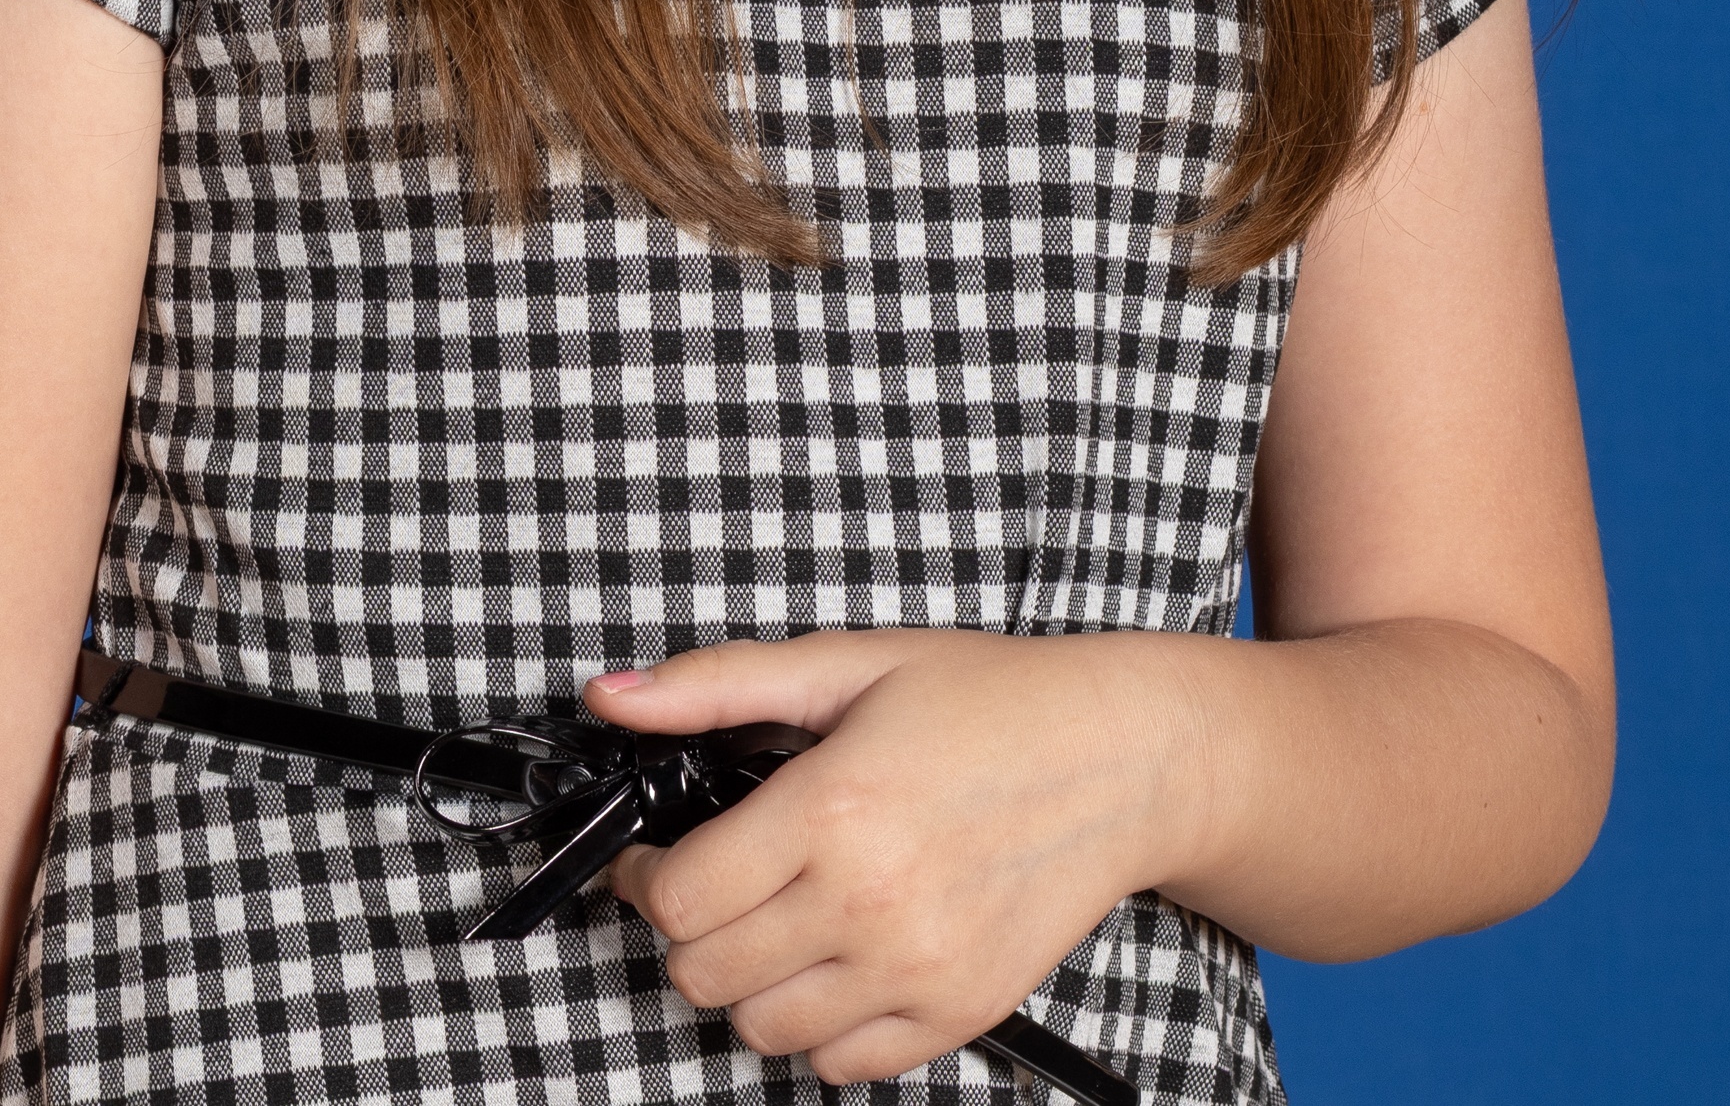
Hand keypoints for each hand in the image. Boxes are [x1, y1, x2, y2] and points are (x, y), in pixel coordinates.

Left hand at [585, 630, 1212, 1084]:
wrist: (1120, 757)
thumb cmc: (989, 701)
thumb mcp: (849, 664)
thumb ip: (718, 684)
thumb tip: (610, 695)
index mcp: (832, 808)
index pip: (681, 900)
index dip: (650, 877)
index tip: (664, 856)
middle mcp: (869, 902)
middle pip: (705, 974)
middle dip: (694, 928)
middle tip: (726, 881)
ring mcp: (914, 969)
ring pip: (761, 1029)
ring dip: (751, 980)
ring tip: (786, 918)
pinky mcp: (954, 1013)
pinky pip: (839, 1066)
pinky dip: (820, 1025)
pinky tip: (841, 957)